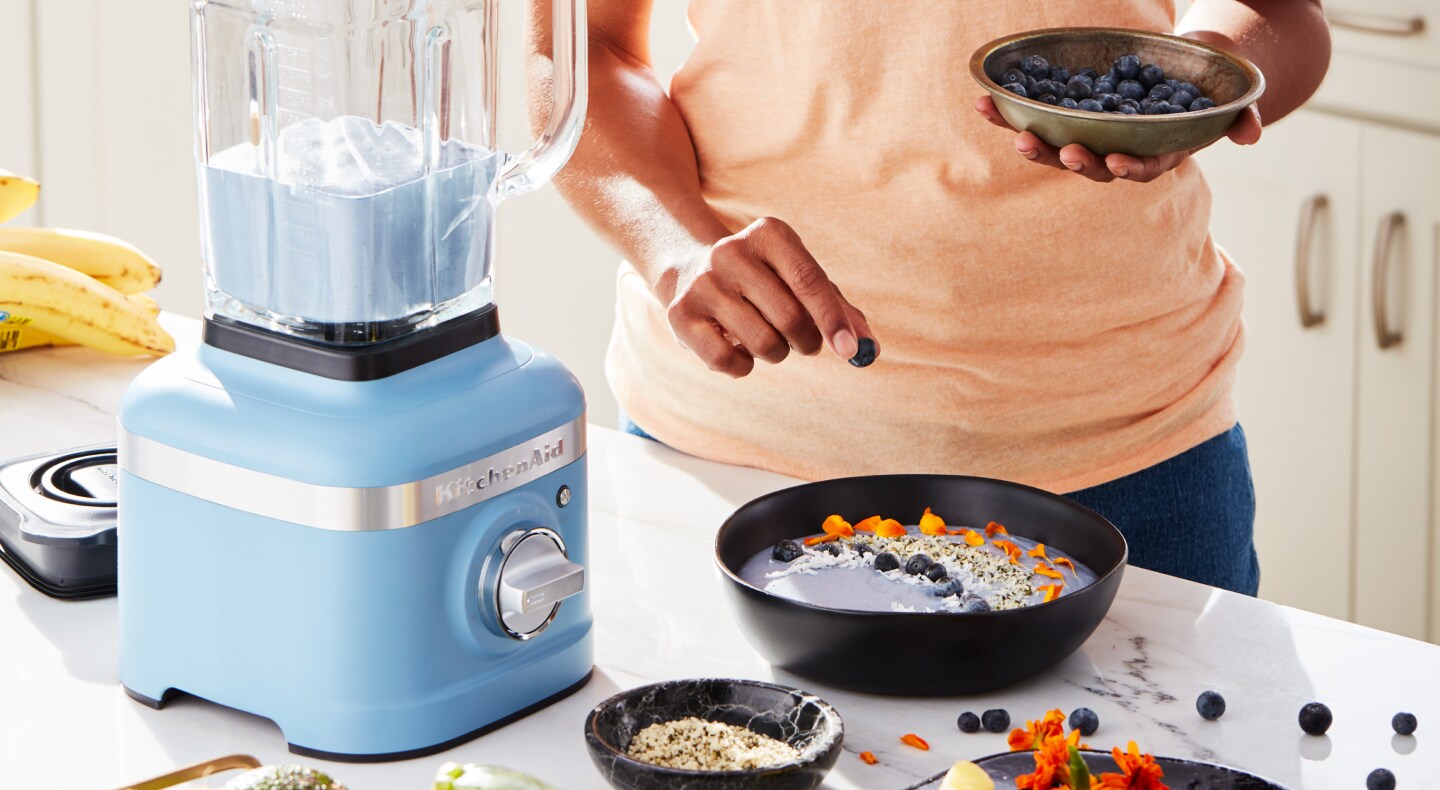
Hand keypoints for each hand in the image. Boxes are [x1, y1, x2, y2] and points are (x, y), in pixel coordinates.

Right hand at [661, 217, 875, 377]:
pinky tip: (738, 347)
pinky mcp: (680, 316)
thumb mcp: (799, 280)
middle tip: (805, 342)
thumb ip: (838, 309)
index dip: (833, 319)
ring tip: (765, 336)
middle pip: (790, 317)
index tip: (851, 350)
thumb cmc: (763, 280)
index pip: (808, 279)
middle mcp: (730, 252)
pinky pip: (729, 361)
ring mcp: (702, 284)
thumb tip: (870, 347)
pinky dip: (744, 366)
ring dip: (776, 353)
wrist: (689, 269)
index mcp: (767, 234)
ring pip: (763, 343)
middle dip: (807, 341)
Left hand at [973, 95, 1261, 182]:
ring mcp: (1086, 139)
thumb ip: (1239, 119)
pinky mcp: (1062, 121)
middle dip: (1072, 159)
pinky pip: (1033, 118)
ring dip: (1032, 141)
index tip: (1117, 162)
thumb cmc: (1202, 90)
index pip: (1139, 168)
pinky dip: (1008, 112)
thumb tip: (1253, 134)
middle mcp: (1115, 153)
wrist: (1175, 73)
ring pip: (1056, 147)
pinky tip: (984, 102)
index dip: (1128, 167)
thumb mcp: (1226, 102)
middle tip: (1058, 149)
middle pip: (1090, 165)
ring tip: (1015, 133)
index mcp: (1152, 155)